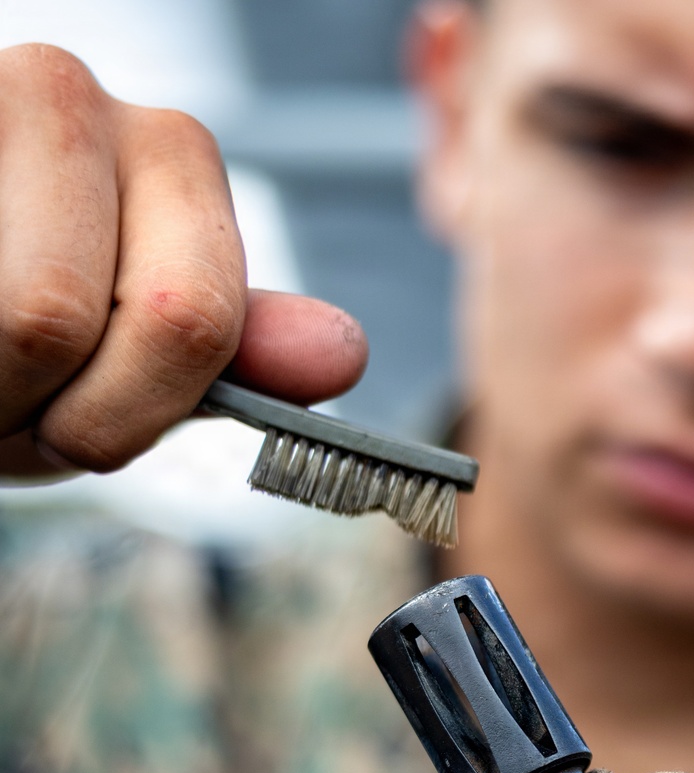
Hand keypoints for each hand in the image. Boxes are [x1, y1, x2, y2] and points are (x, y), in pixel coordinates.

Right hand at [0, 45, 367, 480]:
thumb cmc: (37, 347)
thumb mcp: (143, 362)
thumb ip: (231, 356)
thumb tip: (339, 354)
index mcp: (172, 155)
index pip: (187, 319)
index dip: (118, 417)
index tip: (79, 430)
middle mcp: (74, 100)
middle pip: (56, 316)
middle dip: (32, 401)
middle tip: (12, 397)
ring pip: (8, 311)